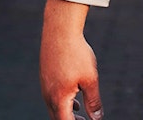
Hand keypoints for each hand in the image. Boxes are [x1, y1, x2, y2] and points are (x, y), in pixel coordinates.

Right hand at [41, 0, 102, 119]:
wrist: (60, 31)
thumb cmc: (77, 54)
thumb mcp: (90, 79)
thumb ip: (93, 101)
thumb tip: (97, 118)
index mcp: (58, 98)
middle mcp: (48, 95)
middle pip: (58, 117)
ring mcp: (45, 86)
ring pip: (54, 107)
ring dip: (67, 113)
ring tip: (81, 115)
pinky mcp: (46, 77)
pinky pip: (52, 96)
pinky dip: (63, 102)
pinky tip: (75, 99)